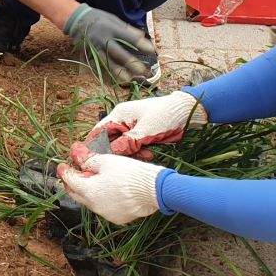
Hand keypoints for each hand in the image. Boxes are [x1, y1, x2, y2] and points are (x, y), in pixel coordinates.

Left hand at [57, 150, 163, 224]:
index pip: (70, 181)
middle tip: (73, 173)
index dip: (65, 171)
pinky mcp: (118, 218)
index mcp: (89, 191)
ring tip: (92, 180)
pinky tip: (108, 190)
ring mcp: (106, 214)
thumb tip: (76, 153)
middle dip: (73, 183)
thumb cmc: (131, 173)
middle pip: (77, 194)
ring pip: (91, 202)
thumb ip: (88, 160)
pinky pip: (104, 208)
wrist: (155, 190)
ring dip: (88, 191)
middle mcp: (95, 206)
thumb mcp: (107, 161)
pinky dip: (102, 199)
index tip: (62, 165)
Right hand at [62, 4, 158, 83]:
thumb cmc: (99, 19)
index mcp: (111, 28)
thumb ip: (128, 29)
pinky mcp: (86, 54)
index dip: (141, 44)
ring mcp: (93, 48)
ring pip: (106, 62)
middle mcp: (102, 38)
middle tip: (142, 71)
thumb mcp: (114, 19)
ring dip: (117, 71)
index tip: (152, 51)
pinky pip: (96, 66)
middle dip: (130, 62)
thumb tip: (142, 36)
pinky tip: (112, 80)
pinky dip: (104, 74)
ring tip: (128, 79)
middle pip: (117, 52)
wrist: (76, 20)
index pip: (129, 37)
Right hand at [88, 90, 204, 157]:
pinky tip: (148, 155)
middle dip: (115, 153)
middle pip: (109, 141)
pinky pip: (133, 148)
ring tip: (144, 156)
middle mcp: (122, 122)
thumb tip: (109, 153)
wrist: (185, 113)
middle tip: (123, 163)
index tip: (91, 159)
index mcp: (119, 115)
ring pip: (122, 147)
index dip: (93, 145)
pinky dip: (138, 153)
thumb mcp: (144, 131)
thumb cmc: (164, 115)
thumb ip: (126, 143)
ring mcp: (132, 129)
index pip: (98, 131)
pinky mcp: (141, 136)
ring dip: (130, 154)